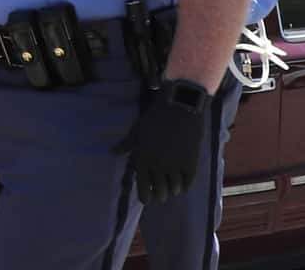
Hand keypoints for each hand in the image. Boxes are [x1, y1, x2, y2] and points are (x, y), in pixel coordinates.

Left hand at [128, 79, 210, 204]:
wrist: (180, 106)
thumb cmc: (155, 117)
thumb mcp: (137, 130)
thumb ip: (126, 145)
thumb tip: (113, 152)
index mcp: (143, 160)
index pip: (143, 190)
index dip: (146, 197)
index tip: (147, 198)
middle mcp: (158, 167)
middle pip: (160, 194)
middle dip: (160, 194)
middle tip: (161, 190)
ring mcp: (175, 167)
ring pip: (174, 190)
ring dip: (172, 188)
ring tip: (172, 183)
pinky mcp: (191, 164)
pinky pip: (187, 184)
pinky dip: (184, 184)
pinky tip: (182, 180)